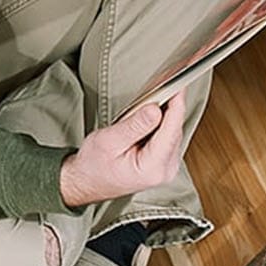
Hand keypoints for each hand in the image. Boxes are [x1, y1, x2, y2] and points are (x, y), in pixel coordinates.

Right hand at [60, 91, 185, 208]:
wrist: (86, 182)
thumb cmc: (93, 165)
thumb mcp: (108, 141)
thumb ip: (134, 126)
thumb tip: (155, 110)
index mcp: (153, 167)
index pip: (171, 131)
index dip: (176, 106)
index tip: (179, 87)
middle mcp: (166, 169)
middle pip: (175, 130)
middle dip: (172, 106)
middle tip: (169, 82)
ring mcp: (168, 167)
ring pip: (173, 132)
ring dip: (167, 113)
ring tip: (161, 94)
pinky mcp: (165, 162)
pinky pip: (169, 136)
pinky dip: (163, 122)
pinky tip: (156, 110)